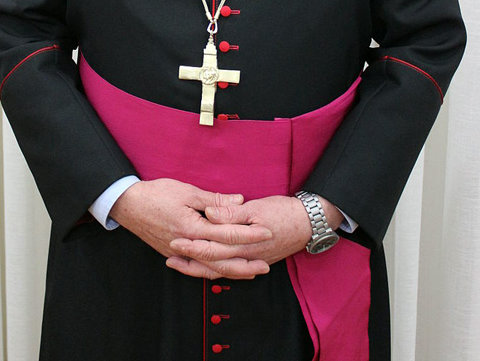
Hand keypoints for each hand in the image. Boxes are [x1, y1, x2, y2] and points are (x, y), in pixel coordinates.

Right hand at [110, 178, 272, 278]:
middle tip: (267, 262)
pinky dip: (212, 272)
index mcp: (191, 227)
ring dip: (232, 272)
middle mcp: (186, 245)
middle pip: (221, 259)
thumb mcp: (186, 191)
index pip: (226, 234)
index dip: (248, 234)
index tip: (266, 232)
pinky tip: (223, 273)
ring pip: (209, 269)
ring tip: (251, 272)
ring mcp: (178, 253)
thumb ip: (214, 199)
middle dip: (245, 260)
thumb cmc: (156, 194)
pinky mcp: (173, 254)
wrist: (128, 204)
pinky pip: (196, 269)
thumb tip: (239, 200)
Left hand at [167, 195, 343, 278]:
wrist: (309, 223)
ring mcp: (251, 260)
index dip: (191, 246)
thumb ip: (232, 213)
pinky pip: (231, 270)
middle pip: (212, 264)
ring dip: (200, 269)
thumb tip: (210, 214)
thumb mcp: (257, 207)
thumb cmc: (283, 212)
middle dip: (190, 261)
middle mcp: (245, 256)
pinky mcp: (255, 259)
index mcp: (243, 243)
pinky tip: (207, 268)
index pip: (212, 248)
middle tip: (169, 258)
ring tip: (181, 265)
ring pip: (221, 270)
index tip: (173, 241)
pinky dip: (216, 270)